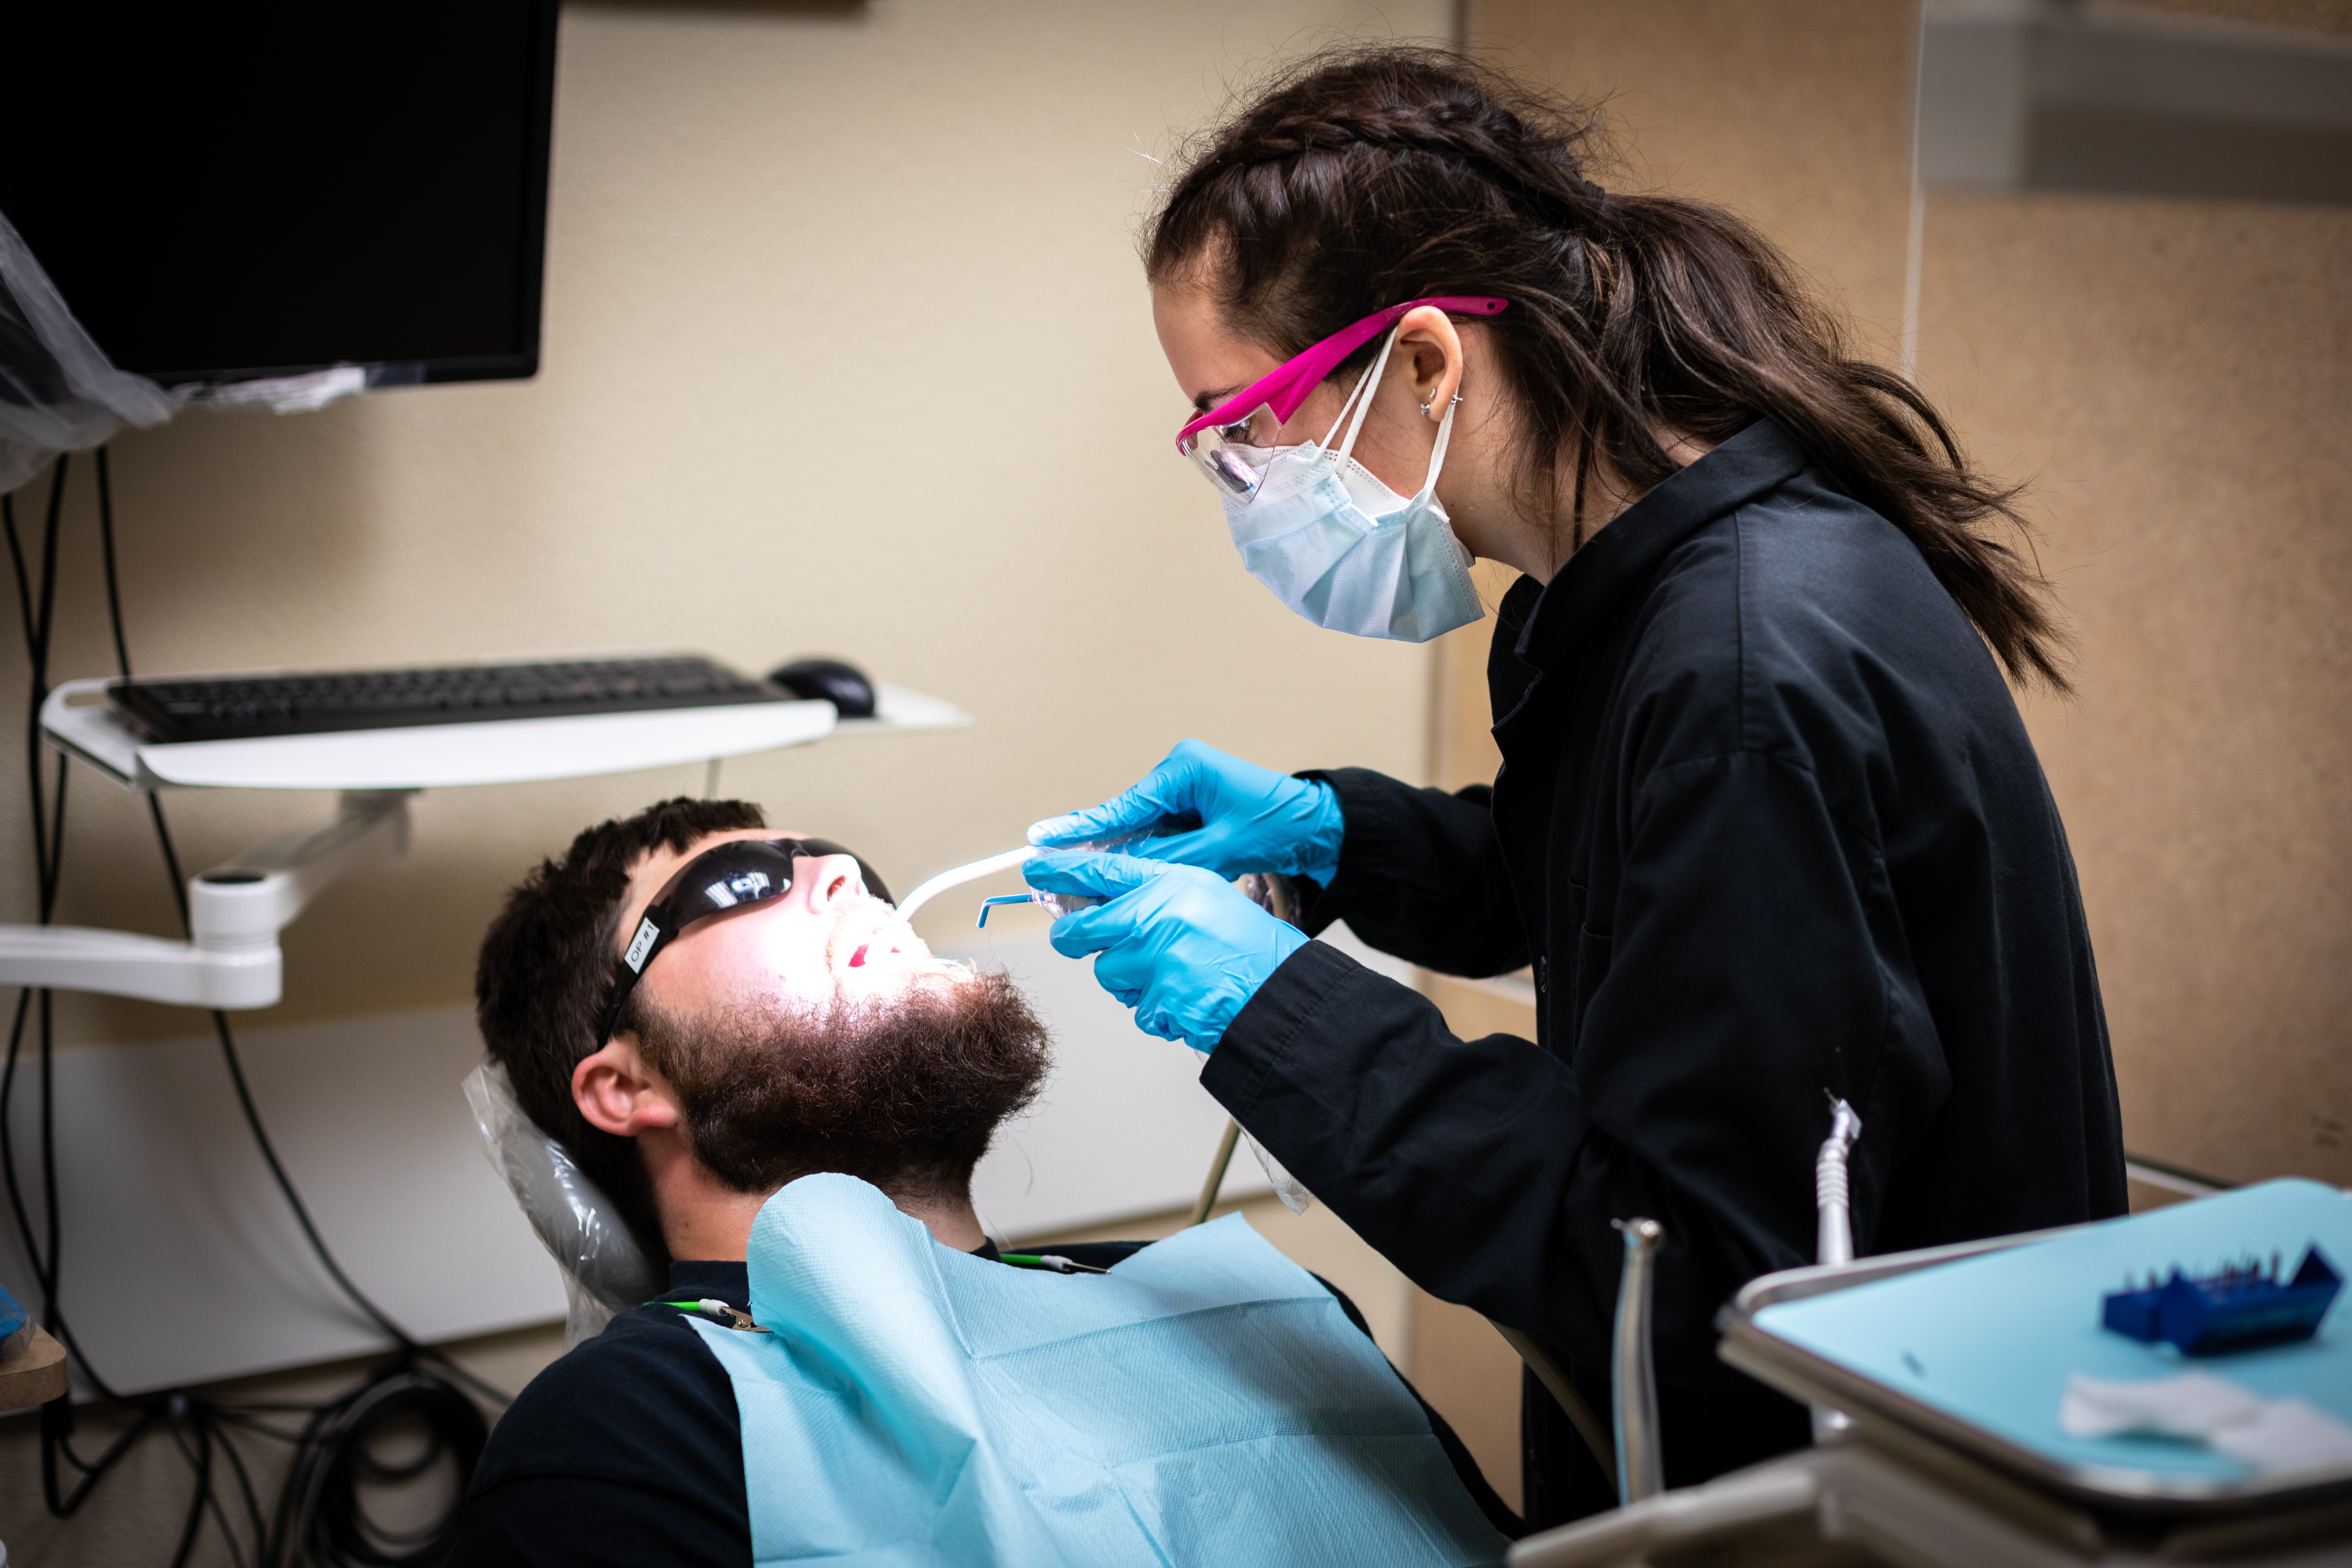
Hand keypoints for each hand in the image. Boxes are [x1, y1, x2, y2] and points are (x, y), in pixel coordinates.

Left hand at [1024, 851, 1308, 1051]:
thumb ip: (1156, 893)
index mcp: (1171, 883)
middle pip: (1083, 929)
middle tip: (1076, 940)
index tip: (1036, 869)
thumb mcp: (1206, 896)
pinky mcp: (1160, 1000)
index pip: (1101, 869)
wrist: (1281, 991)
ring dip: (1129, 979)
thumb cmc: (1247, 945)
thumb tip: (1104, 902)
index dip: (1061, 869)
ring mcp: (1157, 959)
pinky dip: (1157, 1010)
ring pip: (1108, 973)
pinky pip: (1137, 1009)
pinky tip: (1187, 999)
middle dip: (1073, 938)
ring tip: (1172, 975)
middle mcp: (1158, 916)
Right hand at [1027, 738, 1343, 882]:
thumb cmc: (1276, 826)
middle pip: (1126, 818)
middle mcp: (1177, 774)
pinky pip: (1158, 835)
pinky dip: (1148, 857)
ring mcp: (1182, 791)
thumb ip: (1172, 858)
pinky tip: (1127, 879)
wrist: (1315, 824)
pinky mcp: (1189, 808)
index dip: (1081, 828)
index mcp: (1184, 769)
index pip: (1124, 805)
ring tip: (1086, 884)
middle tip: (1053, 871)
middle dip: (1096, 848)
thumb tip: (1124, 872)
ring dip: (1124, 858)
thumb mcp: (1223, 847)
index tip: (1041, 837)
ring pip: (1139, 831)